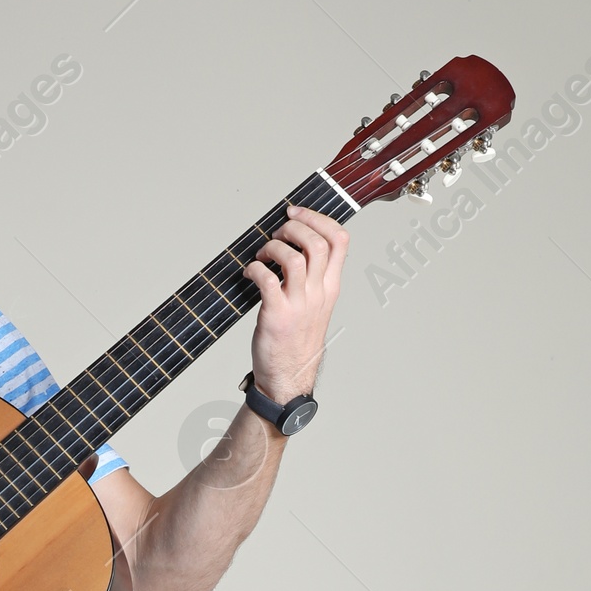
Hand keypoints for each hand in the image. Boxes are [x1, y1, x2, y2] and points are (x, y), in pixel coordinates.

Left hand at [244, 203, 347, 403]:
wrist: (288, 378)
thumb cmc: (296, 340)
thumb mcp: (315, 304)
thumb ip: (311, 276)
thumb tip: (292, 243)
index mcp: (331, 287)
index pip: (341, 240)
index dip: (319, 218)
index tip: (298, 212)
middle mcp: (318, 293)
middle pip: (317, 242)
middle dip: (293, 226)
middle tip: (277, 233)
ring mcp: (298, 304)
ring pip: (294, 257)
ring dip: (273, 246)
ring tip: (262, 255)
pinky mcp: (276, 315)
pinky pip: (266, 279)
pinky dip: (254, 268)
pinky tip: (249, 273)